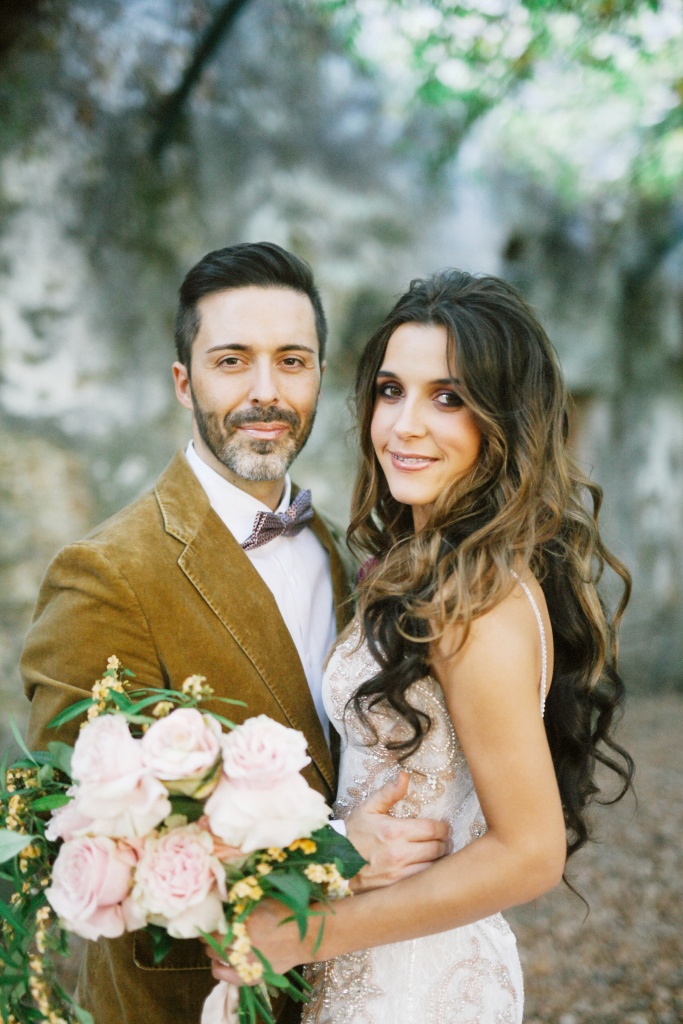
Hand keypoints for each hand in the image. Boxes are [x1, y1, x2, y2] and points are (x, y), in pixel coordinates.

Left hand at [203, 899, 314, 983]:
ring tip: (215, 944)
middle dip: (210, 935)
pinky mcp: (254, 976)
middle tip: (212, 930)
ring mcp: (248, 963)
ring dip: (213, 950)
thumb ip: (243, 902)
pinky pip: (228, 977)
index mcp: (246, 923)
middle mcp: (244, 944)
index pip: (215, 926)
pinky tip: (217, 964)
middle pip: (213, 942)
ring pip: (217, 958)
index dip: (209, 922)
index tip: (209, 918)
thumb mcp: (264, 900)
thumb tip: (223, 901)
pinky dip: (219, 970)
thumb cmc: (288, 913)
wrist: (307, 935)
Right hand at [345, 771, 448, 892]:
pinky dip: (429, 874)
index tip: (443, 827)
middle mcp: (399, 853)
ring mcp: (398, 873)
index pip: (432, 829)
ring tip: (437, 853)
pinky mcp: (396, 887)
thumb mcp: (368, 808)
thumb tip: (405, 776)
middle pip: (437, 848)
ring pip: (433, 867)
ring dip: (439, 860)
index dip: (442, 828)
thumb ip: (389, 792)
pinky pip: (421, 881)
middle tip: (444, 840)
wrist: (333, 862)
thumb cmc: (352, 833)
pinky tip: (427, 869)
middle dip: (444, 843)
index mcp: (395, 831)